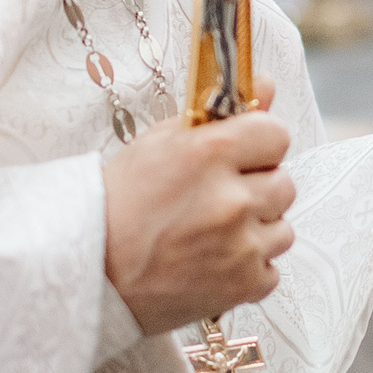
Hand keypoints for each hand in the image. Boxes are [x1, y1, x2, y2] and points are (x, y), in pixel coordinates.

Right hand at [104, 105, 295, 335]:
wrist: (88, 272)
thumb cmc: (118, 205)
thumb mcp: (159, 144)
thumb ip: (220, 115)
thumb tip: (266, 86)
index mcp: (209, 154)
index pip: (276, 135)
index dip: (259, 144)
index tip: (242, 155)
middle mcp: (231, 199)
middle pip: (284, 183)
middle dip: (258, 188)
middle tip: (220, 198)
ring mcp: (240, 247)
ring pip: (283, 229)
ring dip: (257, 230)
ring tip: (214, 234)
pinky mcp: (242, 286)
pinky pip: (271, 270)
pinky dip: (248, 268)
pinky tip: (213, 262)